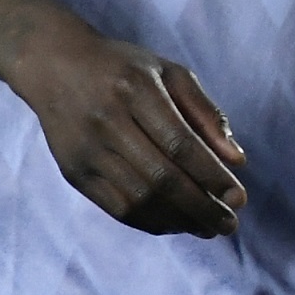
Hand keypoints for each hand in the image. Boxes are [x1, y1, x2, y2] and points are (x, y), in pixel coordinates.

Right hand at [7, 21, 246, 236]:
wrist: (54, 67)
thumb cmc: (125, 69)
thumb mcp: (170, 73)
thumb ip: (206, 114)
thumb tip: (237, 161)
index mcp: (137, 90)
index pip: (180, 144)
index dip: (212, 175)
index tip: (239, 198)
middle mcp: (108, 122)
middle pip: (160, 178)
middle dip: (201, 207)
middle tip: (229, 225)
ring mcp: (87, 151)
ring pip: (138, 199)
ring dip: (178, 220)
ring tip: (207, 227)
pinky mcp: (74, 172)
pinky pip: (116, 208)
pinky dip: (150, 221)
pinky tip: (175, 223)